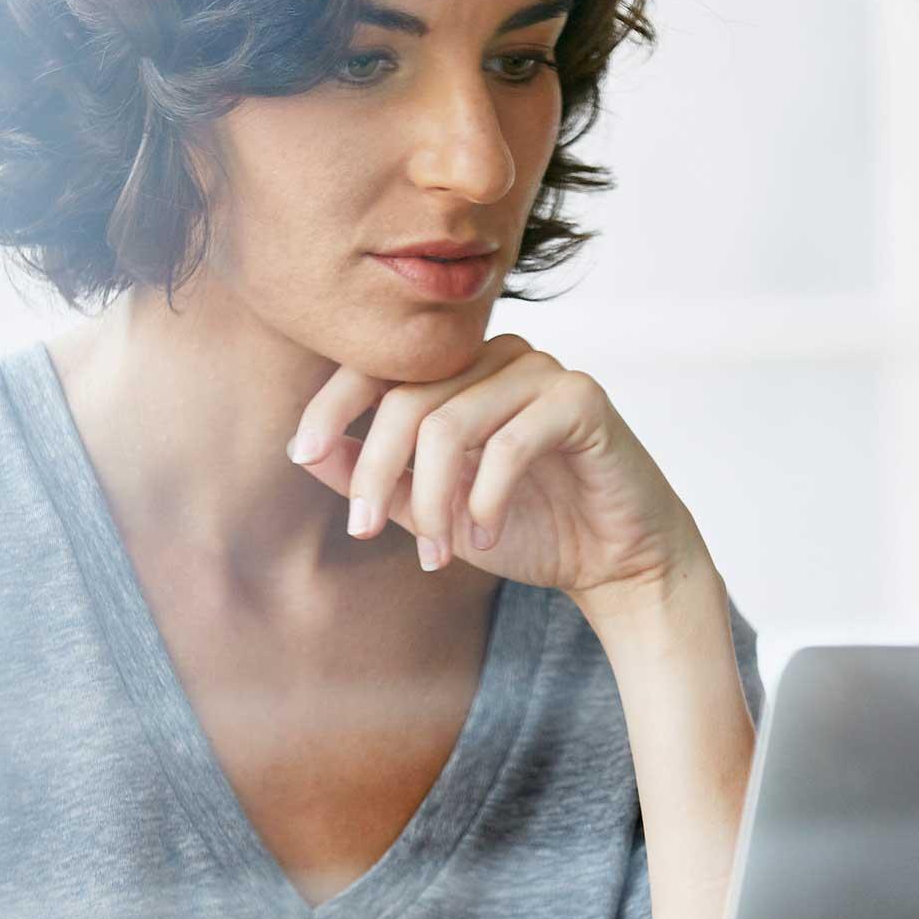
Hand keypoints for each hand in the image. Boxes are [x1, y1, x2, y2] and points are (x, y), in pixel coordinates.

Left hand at [287, 334, 709, 610]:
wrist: (615, 561)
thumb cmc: (525, 528)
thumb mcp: (428, 509)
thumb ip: (373, 477)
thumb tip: (303, 449)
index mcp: (457, 371)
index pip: (379, 367)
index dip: (333, 404)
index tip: (304, 452)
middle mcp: (496, 356)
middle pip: (406, 399)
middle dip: (376, 473)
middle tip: (364, 530)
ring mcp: (541, 371)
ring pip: (450, 424)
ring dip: (432, 501)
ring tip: (439, 552)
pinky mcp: (581, 398)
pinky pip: (509, 443)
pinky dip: (484, 500)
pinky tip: (484, 537)